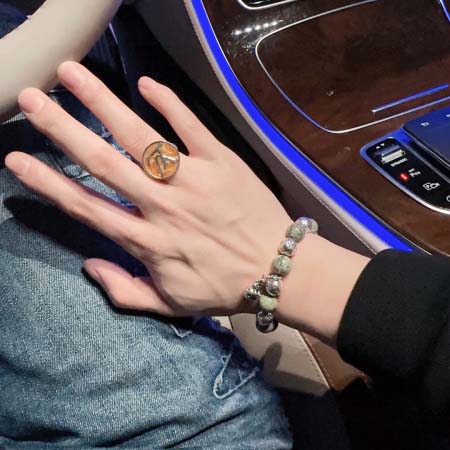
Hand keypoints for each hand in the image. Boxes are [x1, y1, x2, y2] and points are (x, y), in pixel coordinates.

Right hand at [6, 62, 291, 317]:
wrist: (278, 270)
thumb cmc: (223, 287)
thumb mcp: (170, 304)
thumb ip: (124, 291)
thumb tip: (89, 265)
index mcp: (147, 241)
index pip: (86, 208)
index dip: (49, 183)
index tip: (18, 159)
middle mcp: (163, 207)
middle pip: (104, 163)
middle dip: (63, 129)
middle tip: (32, 100)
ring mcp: (193, 181)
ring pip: (141, 137)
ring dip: (104, 104)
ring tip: (73, 74)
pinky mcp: (223, 163)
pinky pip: (192, 128)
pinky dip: (170, 104)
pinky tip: (145, 84)